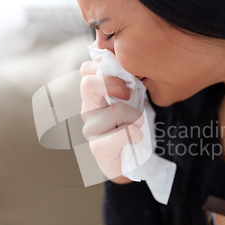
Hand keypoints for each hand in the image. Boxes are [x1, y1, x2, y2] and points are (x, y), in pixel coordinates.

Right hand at [79, 60, 144, 183]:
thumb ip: (127, 82)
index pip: (87, 69)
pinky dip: (136, 134)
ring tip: (138, 124)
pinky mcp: (98, 148)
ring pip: (114, 110)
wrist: (129, 162)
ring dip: (135, 116)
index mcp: (94, 95)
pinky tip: (137, 138)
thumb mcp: (131, 100)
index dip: (106, 67)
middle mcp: (88, 110)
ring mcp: (90, 129)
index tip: (126, 77)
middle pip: (88, 84)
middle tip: (129, 95)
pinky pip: (122, 133)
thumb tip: (133, 62)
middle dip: (113, 85)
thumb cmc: (130, 126)